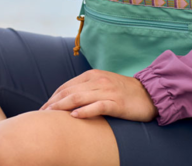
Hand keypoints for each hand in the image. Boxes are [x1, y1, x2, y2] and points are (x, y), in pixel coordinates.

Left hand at [39, 69, 159, 121]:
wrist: (150, 94)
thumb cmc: (124, 92)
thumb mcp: (103, 85)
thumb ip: (87, 88)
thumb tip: (68, 99)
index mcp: (92, 76)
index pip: (66, 86)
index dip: (53, 97)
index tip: (43, 108)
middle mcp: (98, 81)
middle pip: (69, 92)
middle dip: (53, 103)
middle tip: (41, 114)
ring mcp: (107, 91)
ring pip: (79, 98)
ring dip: (62, 106)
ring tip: (50, 114)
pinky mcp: (117, 103)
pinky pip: (98, 106)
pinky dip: (85, 111)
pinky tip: (74, 116)